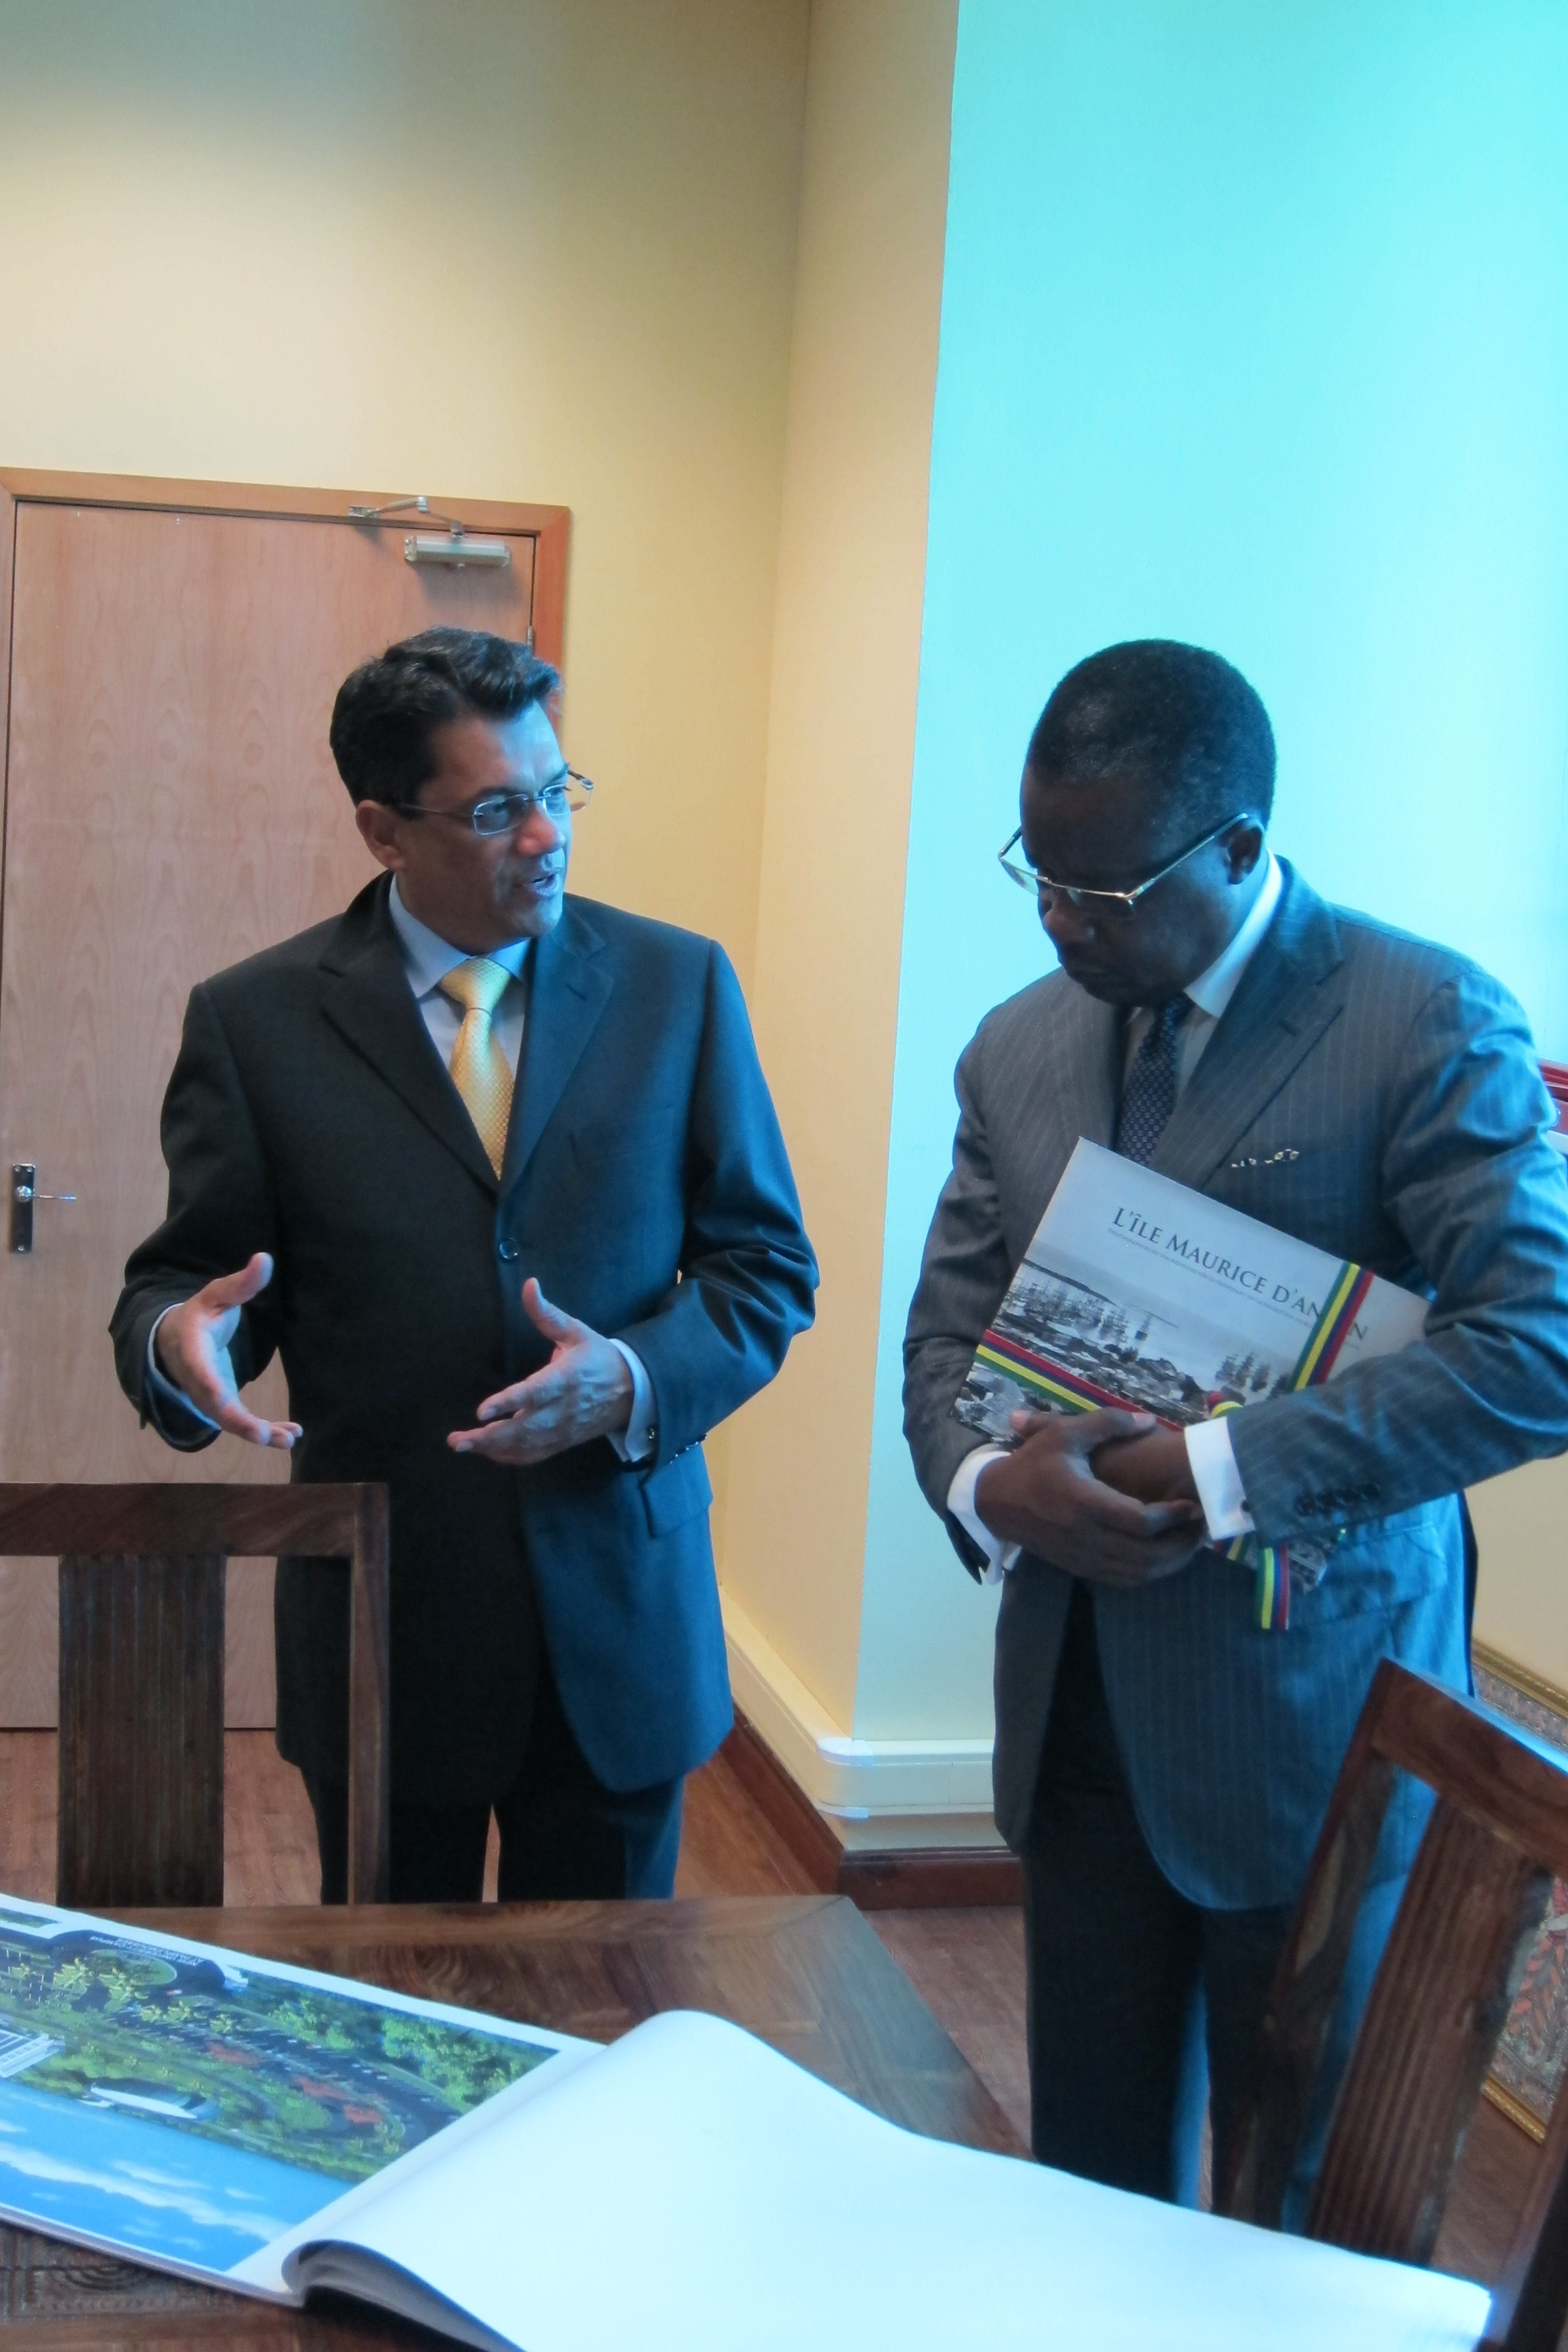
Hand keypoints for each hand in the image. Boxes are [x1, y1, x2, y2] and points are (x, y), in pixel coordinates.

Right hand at [152, 1253, 300, 1448]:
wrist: (173, 1342)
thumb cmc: (198, 1315)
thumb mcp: (216, 1295)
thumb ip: (241, 1283)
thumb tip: (265, 1258)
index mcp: (192, 1351)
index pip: (199, 1371)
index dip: (208, 1387)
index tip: (221, 1399)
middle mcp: (197, 1381)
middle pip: (215, 1407)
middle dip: (239, 1423)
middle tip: (263, 1435)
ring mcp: (208, 1397)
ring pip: (230, 1422)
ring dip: (259, 1433)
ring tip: (288, 1438)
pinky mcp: (222, 1405)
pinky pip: (241, 1422)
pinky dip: (265, 1430)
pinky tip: (291, 1433)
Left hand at [448, 1279, 633, 1465]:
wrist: (633, 1391)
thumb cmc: (599, 1357)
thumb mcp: (576, 1331)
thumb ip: (546, 1313)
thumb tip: (529, 1285)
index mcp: (566, 1378)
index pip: (534, 1393)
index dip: (507, 1403)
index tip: (481, 1412)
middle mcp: (563, 1409)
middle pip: (523, 1429)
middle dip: (488, 1437)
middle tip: (457, 1440)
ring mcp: (563, 1430)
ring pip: (525, 1446)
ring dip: (492, 1449)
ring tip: (463, 1446)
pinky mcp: (563, 1442)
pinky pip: (534, 1455)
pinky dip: (509, 1458)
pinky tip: (488, 1453)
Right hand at [974, 1408, 1205, 1586]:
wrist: (996, 1501)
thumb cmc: (1033, 1463)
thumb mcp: (1064, 1433)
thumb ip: (1107, 1423)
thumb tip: (1149, 1421)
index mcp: (1085, 1503)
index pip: (1141, 1521)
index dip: (1173, 1517)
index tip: (1193, 1504)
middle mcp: (1087, 1536)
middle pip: (1148, 1555)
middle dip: (1182, 1544)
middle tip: (1202, 1527)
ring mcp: (1084, 1557)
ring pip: (1138, 1573)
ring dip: (1170, 1563)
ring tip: (1190, 1543)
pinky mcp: (1081, 1568)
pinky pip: (1123, 1580)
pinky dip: (1149, 1573)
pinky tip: (1162, 1556)